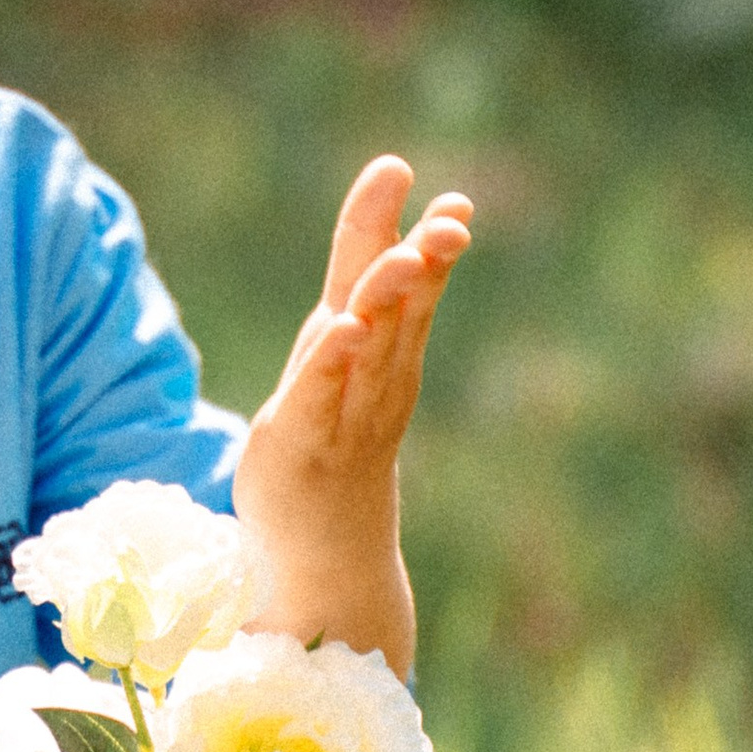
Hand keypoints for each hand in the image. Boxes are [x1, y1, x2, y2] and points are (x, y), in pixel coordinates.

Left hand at [233, 156, 471, 673]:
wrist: (325, 555)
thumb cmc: (333, 440)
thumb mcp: (344, 356)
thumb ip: (361, 298)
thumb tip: (395, 237)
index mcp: (386, 351)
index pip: (406, 283)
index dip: (420, 234)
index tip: (451, 196)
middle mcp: (377, 379)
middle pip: (403, 310)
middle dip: (425, 261)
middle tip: (451, 221)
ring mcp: (344, 412)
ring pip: (374, 348)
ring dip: (389, 301)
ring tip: (404, 257)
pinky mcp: (300, 440)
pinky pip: (321, 394)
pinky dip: (336, 360)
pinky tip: (347, 328)